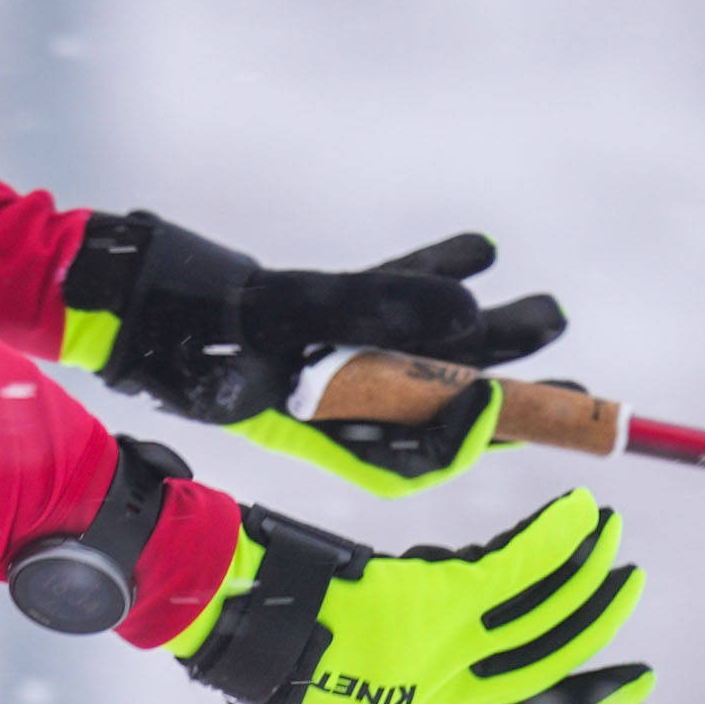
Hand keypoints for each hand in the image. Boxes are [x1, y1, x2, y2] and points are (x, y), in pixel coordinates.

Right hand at [64, 209, 565, 494]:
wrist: (118, 297)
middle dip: (510, 394)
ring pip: (422, 350)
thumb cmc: (183, 325)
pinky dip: (429, 272)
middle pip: (437, 407)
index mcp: (318, 430)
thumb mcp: (283, 316)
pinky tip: (483, 248)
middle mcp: (328, 400)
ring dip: (487, 334)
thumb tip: (469, 308)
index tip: (510, 405)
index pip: (410, 455)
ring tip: (553, 315)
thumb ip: (373, 309)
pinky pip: (383, 295)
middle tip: (586, 392)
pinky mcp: (306, 309)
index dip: (468, 439)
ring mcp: (318, 355)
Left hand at [169, 488, 655, 703]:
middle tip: (630, 583)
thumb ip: (409, 688)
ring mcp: (444, 648)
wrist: (253, 625)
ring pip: (542, 609)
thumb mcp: (350, 694)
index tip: (634, 680)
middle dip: (598, 621)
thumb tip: (453, 676)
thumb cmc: (289, 647)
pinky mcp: (435, 602)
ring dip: (586, 568)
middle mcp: (445, 695)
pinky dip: (553, 537)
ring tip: (609, 534)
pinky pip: (516, 568)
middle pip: (549, 662)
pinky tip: (578, 510)